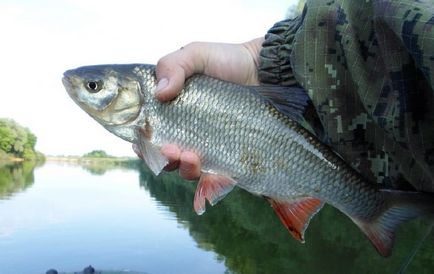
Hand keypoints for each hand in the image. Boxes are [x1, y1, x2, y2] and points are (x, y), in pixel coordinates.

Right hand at [152, 38, 263, 179]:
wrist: (263, 70)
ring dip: (184, 169)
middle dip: (164, 159)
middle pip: (165, 157)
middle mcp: (186, 131)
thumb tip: (160, 93)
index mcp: (171, 110)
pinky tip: (217, 175)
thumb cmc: (228, 60)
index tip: (141, 143)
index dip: (141, 143)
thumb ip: (173, 66)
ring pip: (187, 170)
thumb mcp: (195, 54)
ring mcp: (207, 145)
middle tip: (171, 150)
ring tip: (191, 157)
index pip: (148, 133)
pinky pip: (216, 177)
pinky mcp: (227, 155)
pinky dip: (212, 183)